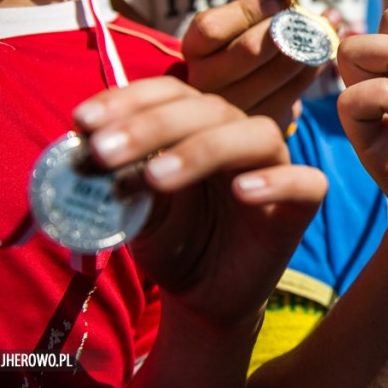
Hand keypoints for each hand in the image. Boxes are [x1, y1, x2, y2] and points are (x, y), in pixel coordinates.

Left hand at [71, 76, 326, 329]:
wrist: (202, 295)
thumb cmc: (173, 241)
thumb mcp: (135, 209)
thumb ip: (120, 179)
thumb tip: (86, 151)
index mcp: (198, 124)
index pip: (171, 92)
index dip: (128, 100)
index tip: (82, 123)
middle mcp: (237, 134)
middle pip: (209, 108)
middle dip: (152, 126)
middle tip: (103, 152)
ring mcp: (273, 165)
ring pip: (255, 134)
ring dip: (204, 148)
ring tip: (156, 178)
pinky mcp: (300, 204)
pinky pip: (305, 182)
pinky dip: (275, 181)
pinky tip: (242, 191)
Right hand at [182, 0, 332, 126]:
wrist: (251, 91)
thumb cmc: (247, 42)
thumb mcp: (246, 15)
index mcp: (193, 50)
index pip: (213, 28)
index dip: (252, 9)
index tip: (278, 1)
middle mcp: (205, 84)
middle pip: (252, 49)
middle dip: (287, 26)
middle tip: (304, 17)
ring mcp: (234, 108)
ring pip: (281, 68)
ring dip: (310, 42)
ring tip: (321, 28)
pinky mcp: (264, 122)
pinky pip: (299, 88)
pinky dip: (317, 64)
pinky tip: (320, 53)